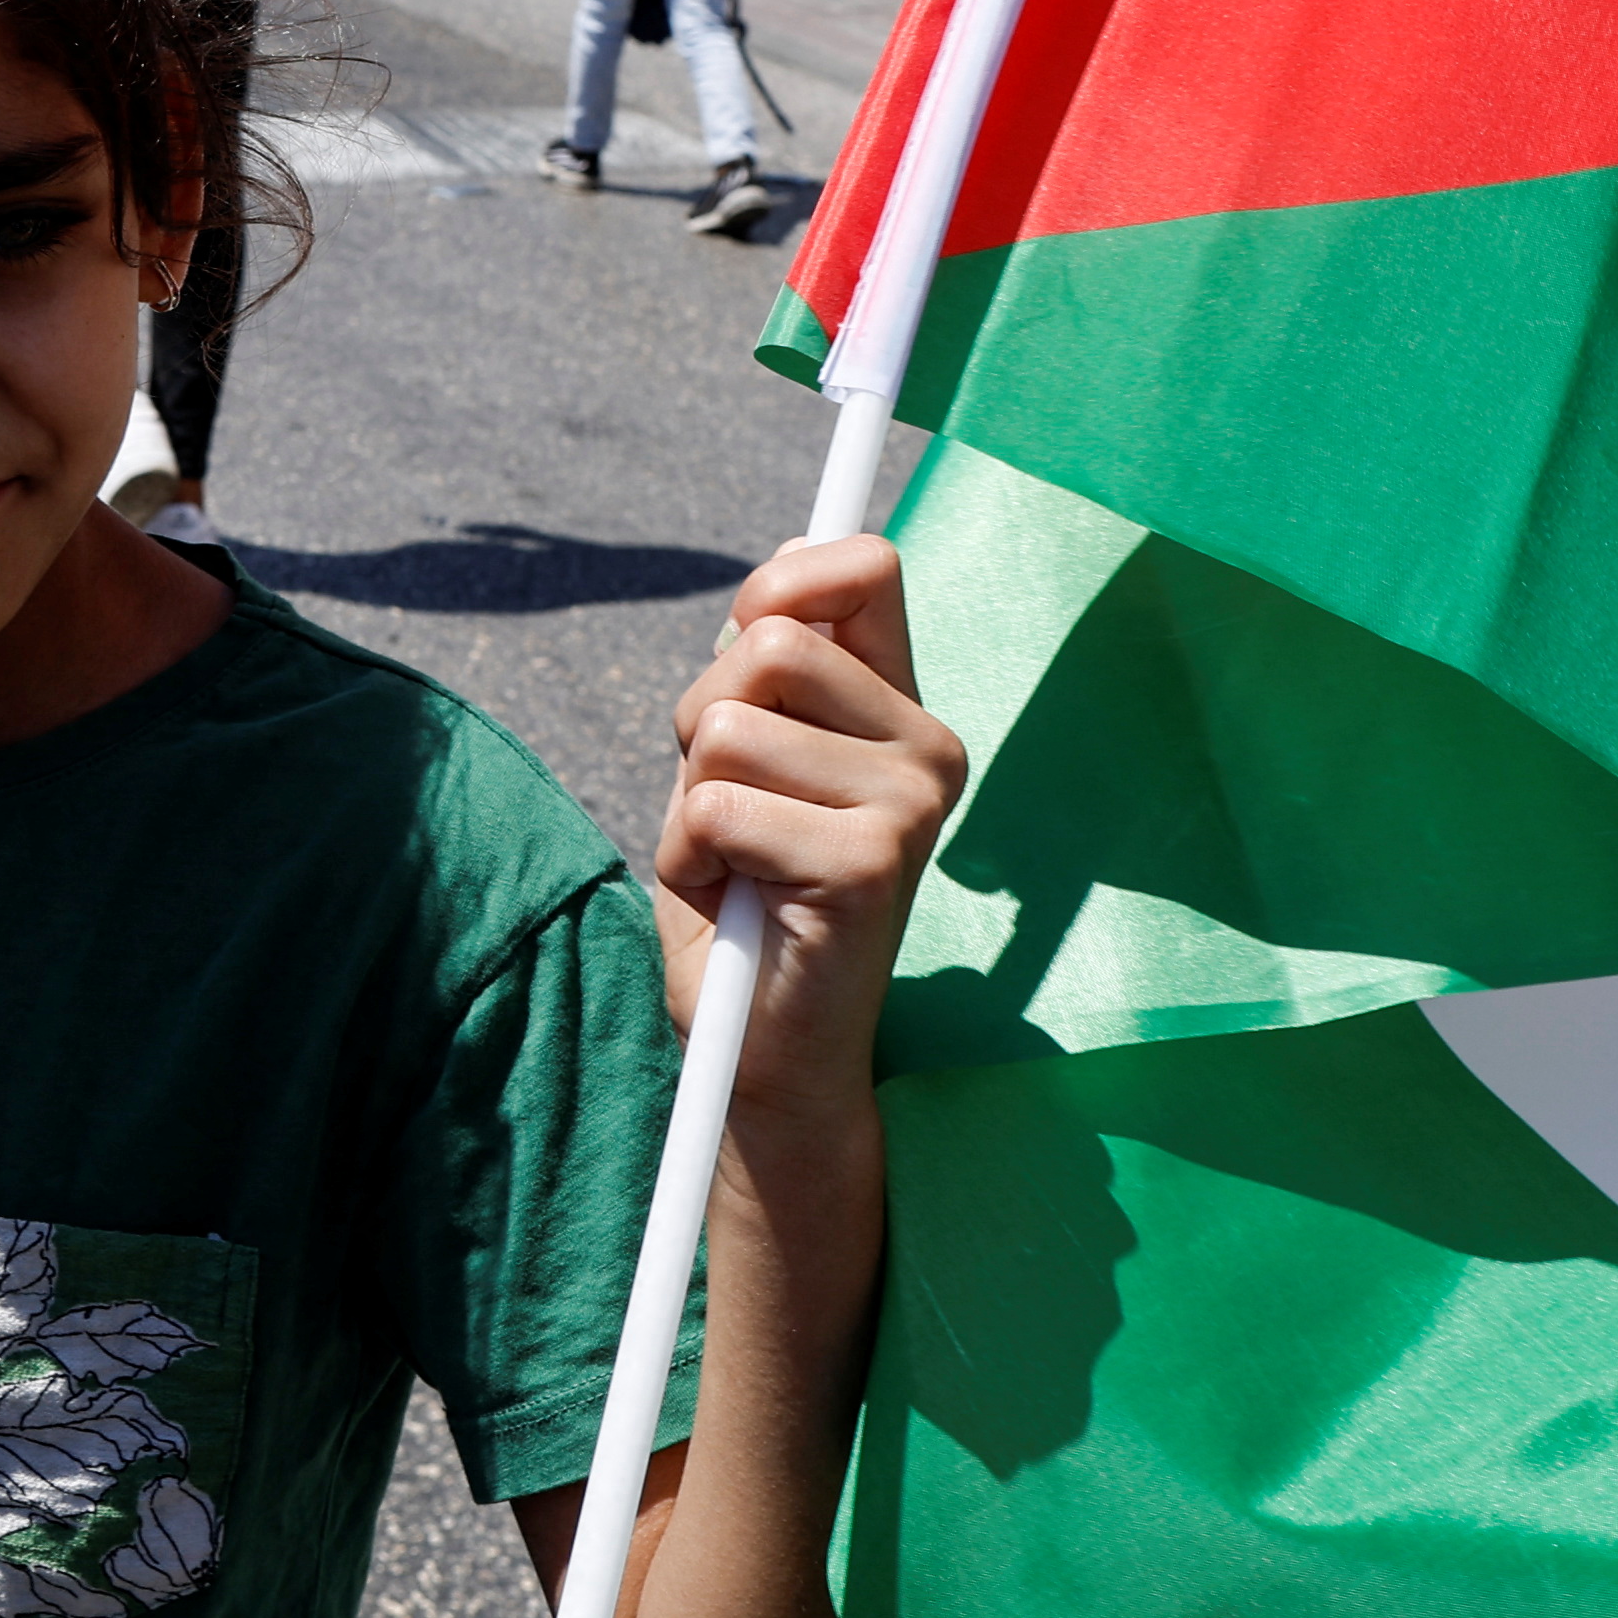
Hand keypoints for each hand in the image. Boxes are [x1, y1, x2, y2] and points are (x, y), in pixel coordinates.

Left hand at [655, 538, 958, 1136]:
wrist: (763, 1049)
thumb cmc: (742, 898)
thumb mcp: (740, 761)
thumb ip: (760, 671)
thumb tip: (776, 575)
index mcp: (900, 711)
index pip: (864, 568)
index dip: (779, 586)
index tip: (746, 647)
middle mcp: (928, 747)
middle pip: (767, 645)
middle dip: (700, 722)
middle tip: (725, 807)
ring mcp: (911, 805)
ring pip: (726, 727)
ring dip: (690, 803)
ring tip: (734, 864)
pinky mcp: (872, 863)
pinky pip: (717, 807)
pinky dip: (689, 857)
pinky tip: (737, 903)